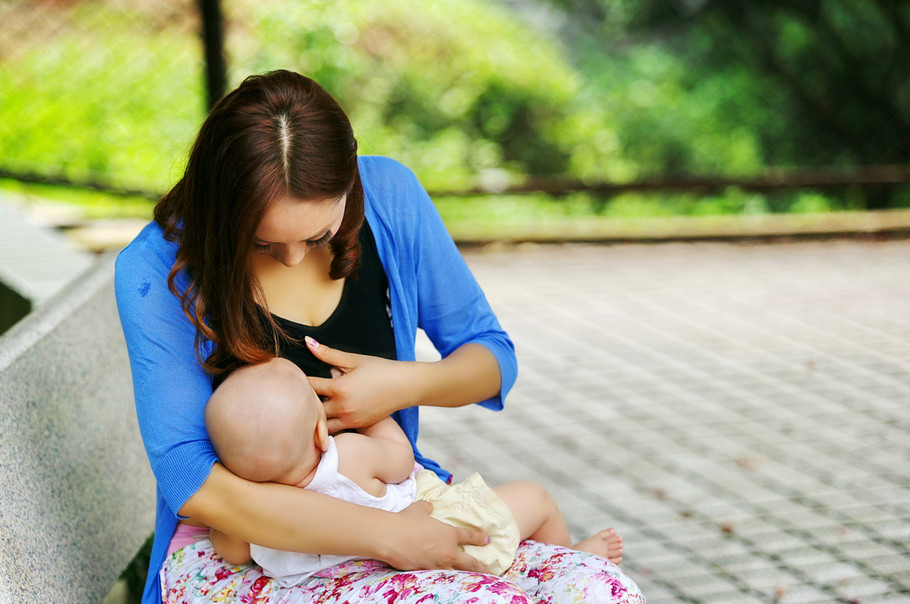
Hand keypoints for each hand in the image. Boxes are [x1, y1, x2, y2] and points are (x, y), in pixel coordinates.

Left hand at [305, 337, 420, 431]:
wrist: (404, 386)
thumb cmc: (380, 369)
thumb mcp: (354, 359)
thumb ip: (328, 354)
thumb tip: (308, 341)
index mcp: (339, 388)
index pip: (310, 387)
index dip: (301, 382)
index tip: (298, 378)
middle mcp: (342, 407)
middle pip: (312, 409)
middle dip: (304, 403)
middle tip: (300, 396)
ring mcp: (350, 419)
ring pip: (322, 425)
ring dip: (315, 417)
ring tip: (311, 409)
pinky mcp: (357, 426)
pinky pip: (335, 429)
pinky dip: (327, 424)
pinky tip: (326, 416)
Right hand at [382, 501, 490, 573]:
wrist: (391, 537)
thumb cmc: (406, 520)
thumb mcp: (418, 509)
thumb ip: (426, 507)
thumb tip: (428, 506)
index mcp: (449, 534)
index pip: (468, 536)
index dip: (479, 538)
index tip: (486, 540)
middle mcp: (447, 552)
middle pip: (470, 563)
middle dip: (482, 567)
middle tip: (490, 571)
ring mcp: (437, 565)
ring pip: (456, 574)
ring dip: (464, 577)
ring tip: (471, 580)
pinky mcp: (425, 573)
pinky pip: (438, 578)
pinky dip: (444, 580)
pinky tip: (447, 583)